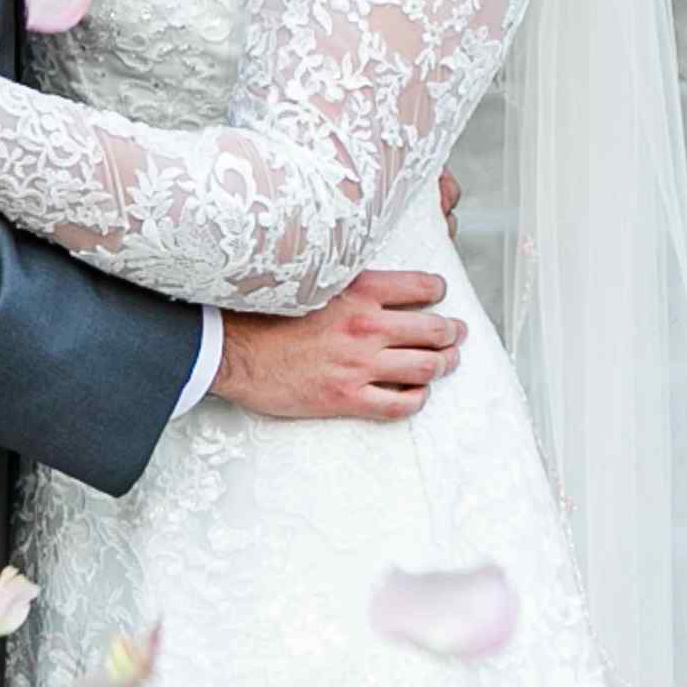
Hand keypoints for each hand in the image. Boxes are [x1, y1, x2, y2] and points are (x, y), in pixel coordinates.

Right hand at [219, 269, 465, 421]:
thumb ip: (345, 283)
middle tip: (456, 334)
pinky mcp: (347, 397)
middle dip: (452, 333)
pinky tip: (416, 393)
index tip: (439, 295)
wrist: (231, 348)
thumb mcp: (310, 282)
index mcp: (358, 290)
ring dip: (443, 365)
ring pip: (427, 367)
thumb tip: (370, 286)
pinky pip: (401, 404)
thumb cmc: (262, 314)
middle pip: (434, 330)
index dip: (438, 292)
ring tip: (445, 362)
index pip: (421, 287)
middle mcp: (366, 326)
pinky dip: (417, 398)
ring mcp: (359, 364)